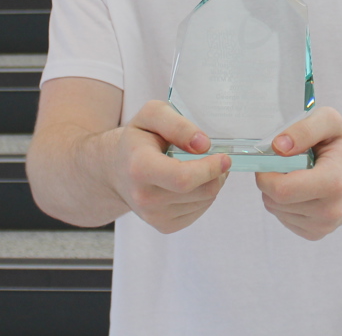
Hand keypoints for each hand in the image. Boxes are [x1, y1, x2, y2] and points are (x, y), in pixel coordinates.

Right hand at [112, 100, 230, 233]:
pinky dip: (204, 196)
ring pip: (205, 201)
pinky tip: (193, 183)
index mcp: (140, 167)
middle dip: (217, 174)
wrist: (117, 169)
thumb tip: (203, 144)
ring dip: (212, 183)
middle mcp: (144, 197)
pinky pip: (199, 211)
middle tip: (219, 159)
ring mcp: (154, 216)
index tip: (224, 158)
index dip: (210, 169)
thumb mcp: (152, 115)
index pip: (183, 178)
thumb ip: (177, 124)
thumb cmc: (138, 139)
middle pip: (201, 191)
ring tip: (202, 168)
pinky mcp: (164, 226)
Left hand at [255, 107, 341, 240]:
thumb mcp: (330, 122)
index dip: (265, 173)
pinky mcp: (317, 233)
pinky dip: (285, 204)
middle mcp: (330, 210)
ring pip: (275, 210)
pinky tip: (301, 191)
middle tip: (284, 164)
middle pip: (274, 201)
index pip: (281, 189)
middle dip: (269, 180)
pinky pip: (284, 219)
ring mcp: (324, 226)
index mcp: (334, 182)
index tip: (271, 158)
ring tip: (297, 176)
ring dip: (276, 192)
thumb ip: (303, 129)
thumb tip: (277, 147)